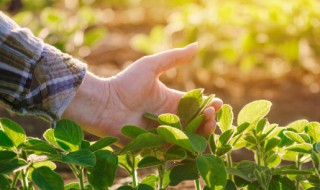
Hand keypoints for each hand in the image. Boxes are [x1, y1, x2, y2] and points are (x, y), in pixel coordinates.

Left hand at [63, 43, 222, 142]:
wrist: (104, 103)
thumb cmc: (125, 83)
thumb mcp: (151, 66)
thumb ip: (174, 58)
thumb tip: (196, 45)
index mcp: (171, 101)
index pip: (195, 105)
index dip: (208, 105)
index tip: (218, 102)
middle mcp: (169, 118)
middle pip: (196, 123)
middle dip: (208, 119)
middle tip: (212, 114)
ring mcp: (163, 133)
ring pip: (188, 137)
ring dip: (201, 133)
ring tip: (208, 124)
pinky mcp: (155, 146)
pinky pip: (173, 149)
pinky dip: (186, 146)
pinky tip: (195, 141)